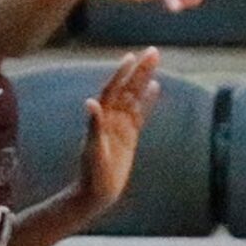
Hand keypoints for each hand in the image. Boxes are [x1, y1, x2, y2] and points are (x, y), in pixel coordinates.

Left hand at [77, 49, 161, 213]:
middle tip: (153, 52)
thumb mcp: (93, 150)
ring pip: (135, 97)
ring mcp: (120, 125)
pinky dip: (147, 100)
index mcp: (102, 118)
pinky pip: (140, 113)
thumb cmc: (92, 173)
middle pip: (127, 88)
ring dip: (144, 79)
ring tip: (154, 61)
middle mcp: (111, 118)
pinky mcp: (129, 136)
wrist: (96, 193)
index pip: (113, 90)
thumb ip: (93, 126)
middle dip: (139, 70)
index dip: (121, 74)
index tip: (131, 57)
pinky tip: (156, 87)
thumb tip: (90, 102)